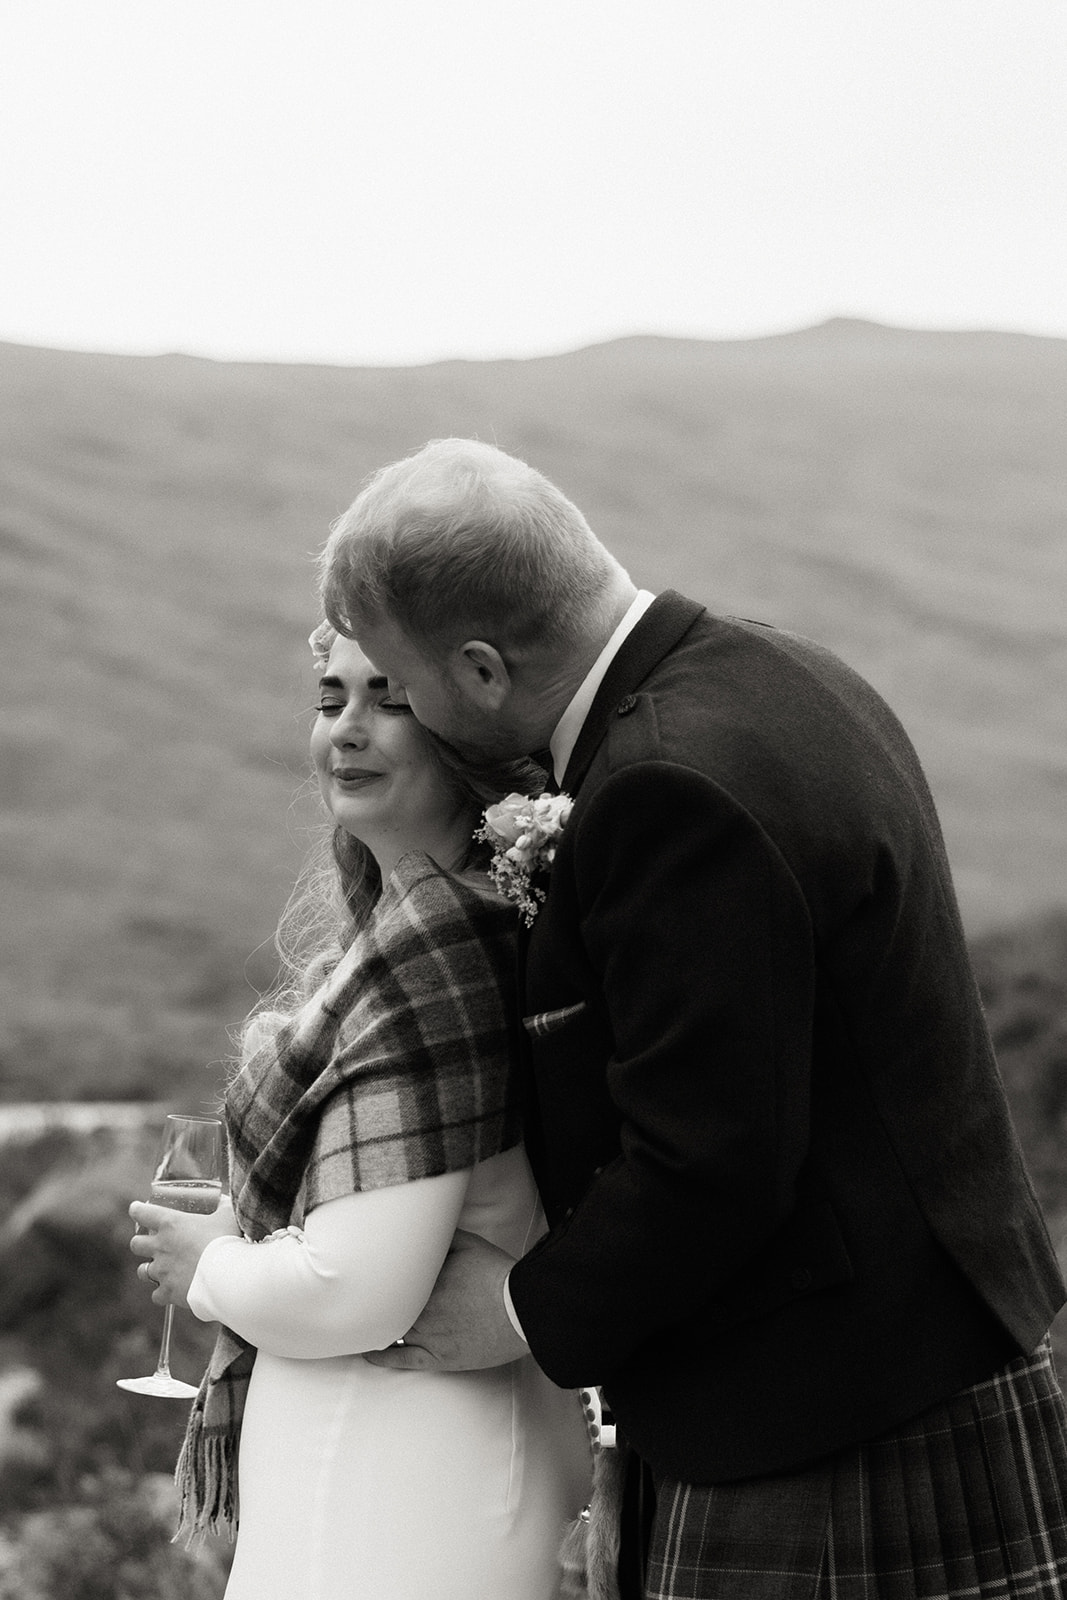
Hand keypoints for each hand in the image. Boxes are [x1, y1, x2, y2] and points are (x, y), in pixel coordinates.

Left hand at [129, 1193, 240, 1307]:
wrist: (227, 1275)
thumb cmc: (227, 1240)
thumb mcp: (227, 1215)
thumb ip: (222, 1206)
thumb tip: (223, 1202)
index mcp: (171, 1224)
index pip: (142, 1213)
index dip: (137, 1210)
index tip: (137, 1209)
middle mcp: (161, 1247)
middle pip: (136, 1244)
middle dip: (141, 1243)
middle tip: (153, 1243)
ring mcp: (162, 1271)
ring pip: (142, 1271)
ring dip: (149, 1269)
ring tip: (161, 1269)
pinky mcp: (168, 1291)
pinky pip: (157, 1295)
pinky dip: (162, 1293)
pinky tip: (172, 1292)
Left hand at [363, 1229, 528, 1371]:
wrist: (521, 1312)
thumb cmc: (498, 1277)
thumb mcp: (470, 1244)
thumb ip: (442, 1238)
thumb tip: (422, 1228)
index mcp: (426, 1281)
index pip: (392, 1279)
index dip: (378, 1276)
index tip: (364, 1271)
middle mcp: (422, 1310)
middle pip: (389, 1305)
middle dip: (374, 1300)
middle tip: (356, 1295)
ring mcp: (429, 1336)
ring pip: (392, 1330)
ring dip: (376, 1324)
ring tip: (359, 1321)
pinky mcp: (438, 1358)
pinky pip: (403, 1360)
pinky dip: (383, 1357)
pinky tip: (370, 1352)